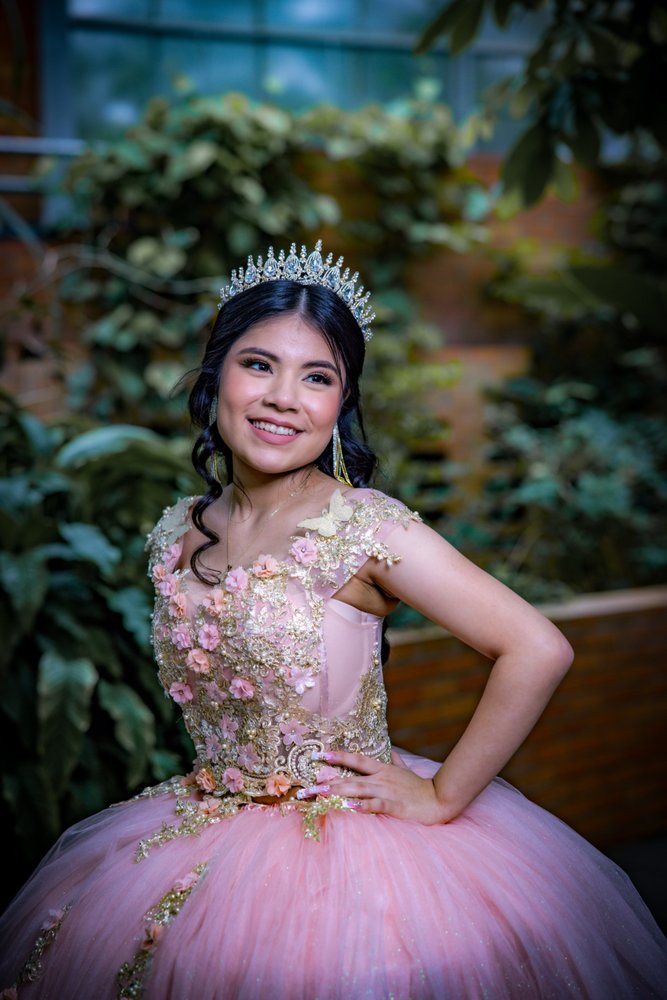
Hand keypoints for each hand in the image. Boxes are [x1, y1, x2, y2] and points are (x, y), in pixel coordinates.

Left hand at [298, 749, 450, 824]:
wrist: (438, 799)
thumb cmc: (419, 787)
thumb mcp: (406, 770)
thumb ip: (396, 760)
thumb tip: (391, 750)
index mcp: (382, 770)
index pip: (357, 760)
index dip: (339, 756)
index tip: (320, 754)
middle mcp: (381, 778)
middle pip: (350, 778)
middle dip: (327, 783)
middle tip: (306, 788)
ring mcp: (386, 791)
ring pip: (358, 790)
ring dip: (337, 793)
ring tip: (319, 795)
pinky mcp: (394, 805)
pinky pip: (375, 805)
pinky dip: (362, 806)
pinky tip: (349, 807)